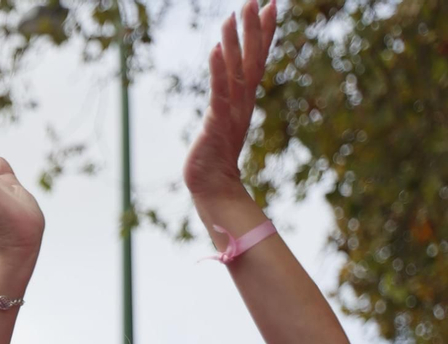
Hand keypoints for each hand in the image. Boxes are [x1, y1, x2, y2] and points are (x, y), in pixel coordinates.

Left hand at [184, 0, 276, 200]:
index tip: (270, 5)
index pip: (258, 58)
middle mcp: (242, 100)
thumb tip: (231, 87)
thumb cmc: (217, 154)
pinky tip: (216, 50)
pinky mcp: (216, 121)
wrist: (213, 185)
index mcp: (245, 97)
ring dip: (235, 42)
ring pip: (235, 70)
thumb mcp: (225, 119)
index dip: (264, 32)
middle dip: (253, 29)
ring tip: (232, 15)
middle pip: (251, 58)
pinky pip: (219, 92)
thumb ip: (229, 100)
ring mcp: (231, 110)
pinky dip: (219, 70)